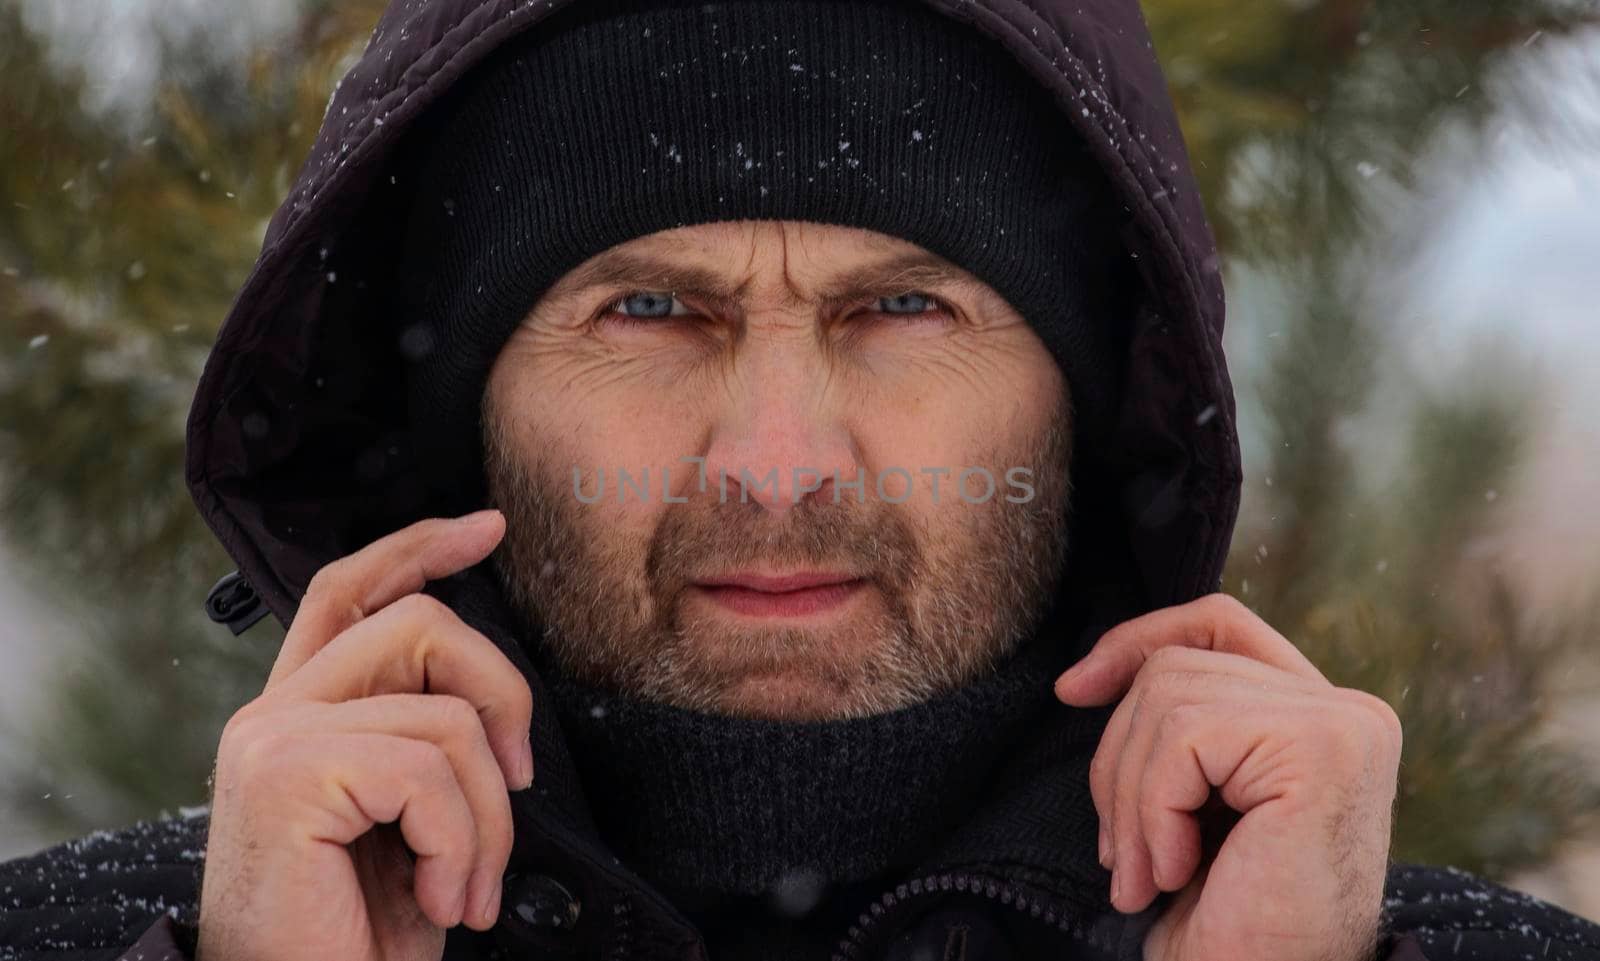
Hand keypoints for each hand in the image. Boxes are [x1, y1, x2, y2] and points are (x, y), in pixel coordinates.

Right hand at [196, 510, 533, 960]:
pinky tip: (439, 899)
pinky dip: (461, 844)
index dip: (419, 546)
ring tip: (464, 888)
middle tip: (520, 789)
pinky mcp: (288, 778)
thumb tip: (492, 700)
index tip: (487, 528)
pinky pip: (428, 773)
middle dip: (503, 696)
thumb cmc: (356, 938)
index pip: (351, 591)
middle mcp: (273, 716)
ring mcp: (273, 741)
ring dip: (488, 818)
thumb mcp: (407, 824)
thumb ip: (424, 744)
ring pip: (446, 715)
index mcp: (299, 717)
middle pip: (420, 625)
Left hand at [1053, 593, 1401, 960]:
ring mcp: (1342, 722)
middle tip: (1121, 857)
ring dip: (1131, 800)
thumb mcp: (1188, 801)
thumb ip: (1173, 727)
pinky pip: (1184, 738)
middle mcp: (1348, 708)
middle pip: (1174, 667)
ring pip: (1167, 698)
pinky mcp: (1322, 746)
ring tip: (1147, 874)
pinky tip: (1175, 871)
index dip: (1136, 641)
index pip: (1215, 624)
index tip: (1073, 690)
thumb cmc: (1226, 918)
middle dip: (1119, 761)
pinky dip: (1154, 810)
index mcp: (1320, 715)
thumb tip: (1083, 677)